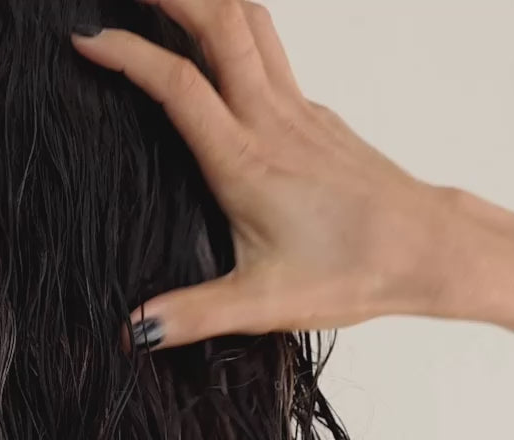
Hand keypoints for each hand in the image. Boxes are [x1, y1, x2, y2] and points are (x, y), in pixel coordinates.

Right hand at [71, 0, 451, 349]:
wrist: (427, 249)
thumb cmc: (353, 271)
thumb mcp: (262, 304)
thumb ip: (193, 314)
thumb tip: (132, 332)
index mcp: (245, 160)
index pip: (177, 84)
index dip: (127, 55)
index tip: (86, 41)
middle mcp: (271, 121)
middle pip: (220, 23)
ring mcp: (299, 111)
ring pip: (251, 24)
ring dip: (207, 0)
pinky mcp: (317, 118)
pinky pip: (271, 52)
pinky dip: (235, 30)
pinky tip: (218, 50)